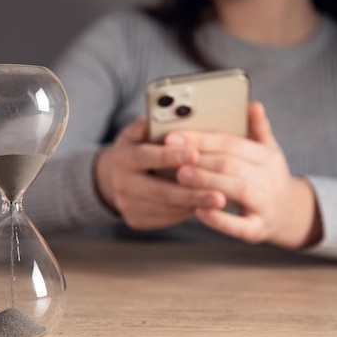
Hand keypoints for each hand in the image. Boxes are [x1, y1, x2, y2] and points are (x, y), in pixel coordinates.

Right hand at [94, 117, 224, 229]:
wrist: (116, 177)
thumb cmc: (138, 148)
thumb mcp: (138, 132)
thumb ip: (149, 124)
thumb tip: (162, 116)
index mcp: (122, 158)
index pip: (146, 156)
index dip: (171, 156)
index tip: (196, 154)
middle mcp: (122, 184)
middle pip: (160, 190)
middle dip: (191, 193)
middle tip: (219, 194)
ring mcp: (128, 205)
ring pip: (167, 207)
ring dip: (194, 204)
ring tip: (219, 200)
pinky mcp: (137, 220)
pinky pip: (168, 218)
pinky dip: (188, 212)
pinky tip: (206, 207)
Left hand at [165, 102, 321, 247]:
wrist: (288, 214)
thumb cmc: (267, 178)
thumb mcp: (267, 152)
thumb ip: (257, 129)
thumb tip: (252, 104)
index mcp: (268, 157)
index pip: (232, 143)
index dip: (202, 138)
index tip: (174, 136)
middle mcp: (271, 179)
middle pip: (232, 165)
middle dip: (201, 160)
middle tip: (173, 157)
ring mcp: (267, 206)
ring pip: (237, 190)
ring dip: (208, 183)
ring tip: (181, 177)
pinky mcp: (259, 230)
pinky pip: (240, 226)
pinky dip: (219, 220)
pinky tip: (198, 212)